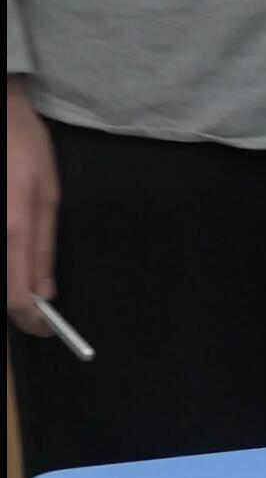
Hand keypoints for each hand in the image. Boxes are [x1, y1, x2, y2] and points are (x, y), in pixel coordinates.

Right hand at [7, 75, 58, 335]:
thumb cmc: (23, 149)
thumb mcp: (47, 197)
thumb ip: (43, 248)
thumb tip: (45, 292)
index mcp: (10, 232)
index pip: (15, 298)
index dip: (32, 321)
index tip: (48, 329)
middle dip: (16, 303)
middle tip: (39, 306)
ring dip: (7, 282)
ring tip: (25, 278)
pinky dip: (2, 259)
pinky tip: (12, 252)